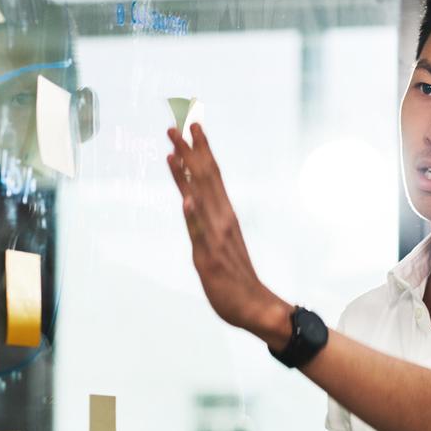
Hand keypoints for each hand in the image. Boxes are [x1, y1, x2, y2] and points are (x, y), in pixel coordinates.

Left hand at [166, 124, 290, 343]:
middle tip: (178, 124)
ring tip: (174, 150)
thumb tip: (191, 197)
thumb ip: (206, 221)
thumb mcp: (220, 242)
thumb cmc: (237, 276)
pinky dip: (193, 215)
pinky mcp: (209, 256)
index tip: (192, 126)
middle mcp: (222, 219)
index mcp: (225, 215)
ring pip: (200, 198)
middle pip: (206, 178)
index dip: (201, 150)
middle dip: (191, 151)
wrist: (256, 306)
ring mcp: (216, 236)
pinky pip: (200, 233)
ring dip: (186, 173)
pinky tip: (186, 199)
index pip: (212, 175)